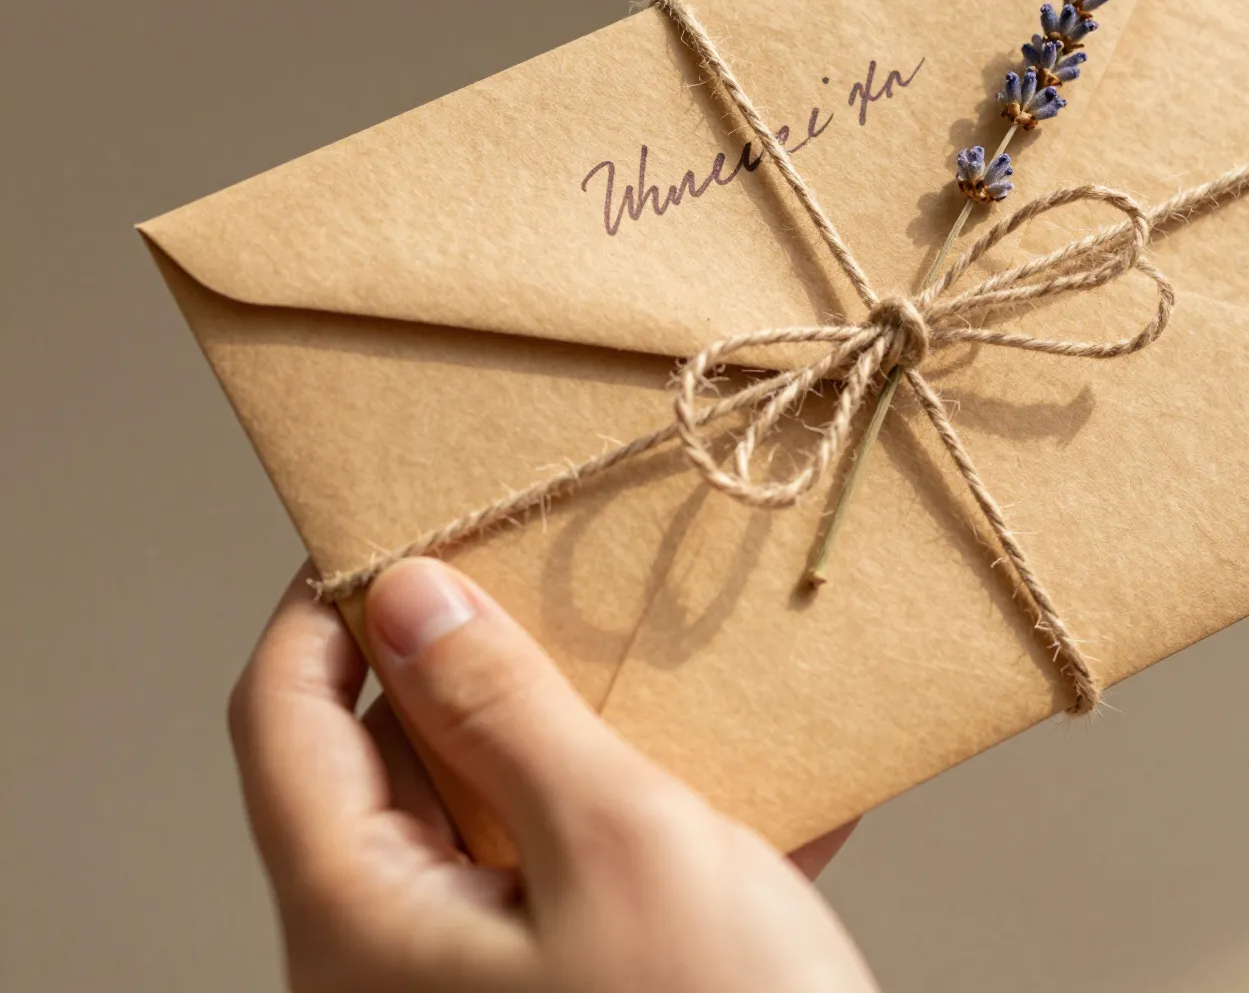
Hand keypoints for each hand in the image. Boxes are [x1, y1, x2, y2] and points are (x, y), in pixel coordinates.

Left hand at [229, 559, 877, 991]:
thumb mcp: (617, 842)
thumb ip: (504, 711)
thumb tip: (410, 598)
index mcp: (361, 923)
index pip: (282, 719)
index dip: (322, 607)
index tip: (392, 525)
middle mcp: (389, 959)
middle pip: (379, 763)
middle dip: (460, 660)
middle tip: (539, 573)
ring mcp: (470, 983)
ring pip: (478, 811)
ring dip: (560, 728)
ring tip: (642, 660)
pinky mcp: (554, 989)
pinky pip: (559, 868)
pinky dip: (629, 809)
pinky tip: (741, 772)